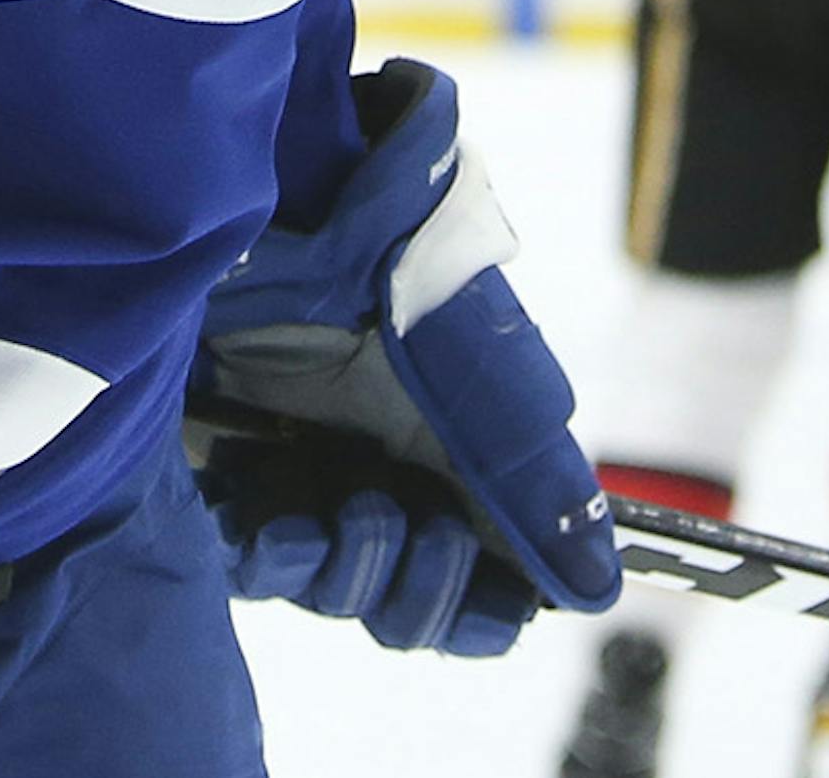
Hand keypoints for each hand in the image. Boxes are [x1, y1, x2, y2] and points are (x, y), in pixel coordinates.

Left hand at [192, 61, 617, 651]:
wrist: (286, 214)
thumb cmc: (392, 277)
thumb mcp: (479, 370)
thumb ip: (537, 477)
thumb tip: (599, 586)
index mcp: (446, 459)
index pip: (475, 587)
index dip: (486, 614)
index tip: (505, 613)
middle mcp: (375, 476)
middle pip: (408, 608)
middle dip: (427, 595)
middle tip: (432, 533)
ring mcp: (299, 480)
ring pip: (338, 594)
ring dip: (362, 573)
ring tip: (363, 510)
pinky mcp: (229, 476)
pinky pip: (257, 569)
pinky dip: (284, 562)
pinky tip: (290, 523)